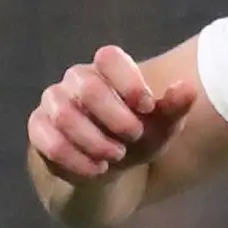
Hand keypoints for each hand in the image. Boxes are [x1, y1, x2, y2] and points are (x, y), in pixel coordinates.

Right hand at [27, 44, 196, 184]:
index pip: (109, 58)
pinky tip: (97, 169)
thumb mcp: (161, 127)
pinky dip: (78, 161)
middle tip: (133, 137)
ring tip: (117, 157)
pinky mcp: (39, 129)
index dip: (129, 82)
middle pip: (88, 88)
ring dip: (97, 142)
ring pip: (66, 116)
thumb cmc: (135, 139)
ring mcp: (53, 102)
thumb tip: (188, 88)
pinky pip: (50, 142)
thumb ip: (175, 107)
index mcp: (106, 71)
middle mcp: (76, 80)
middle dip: (116, 119)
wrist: (105, 170)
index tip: (149, 107)